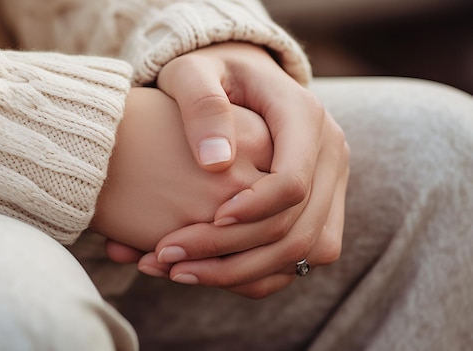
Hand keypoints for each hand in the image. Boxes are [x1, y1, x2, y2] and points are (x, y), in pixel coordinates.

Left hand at [107, 42, 349, 298]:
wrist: (236, 78)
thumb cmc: (208, 73)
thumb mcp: (193, 73)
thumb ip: (203, 106)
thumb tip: (216, 163)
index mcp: (304, 116)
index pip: (292, 182)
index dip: (251, 211)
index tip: (205, 219)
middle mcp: (329, 152)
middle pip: (298, 227)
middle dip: (232, 253)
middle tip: (169, 258)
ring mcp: (330, 182)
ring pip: (305, 250)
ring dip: (242, 272)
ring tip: (179, 273)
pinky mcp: (320, 204)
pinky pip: (302, 255)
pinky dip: (258, 272)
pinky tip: (209, 272)